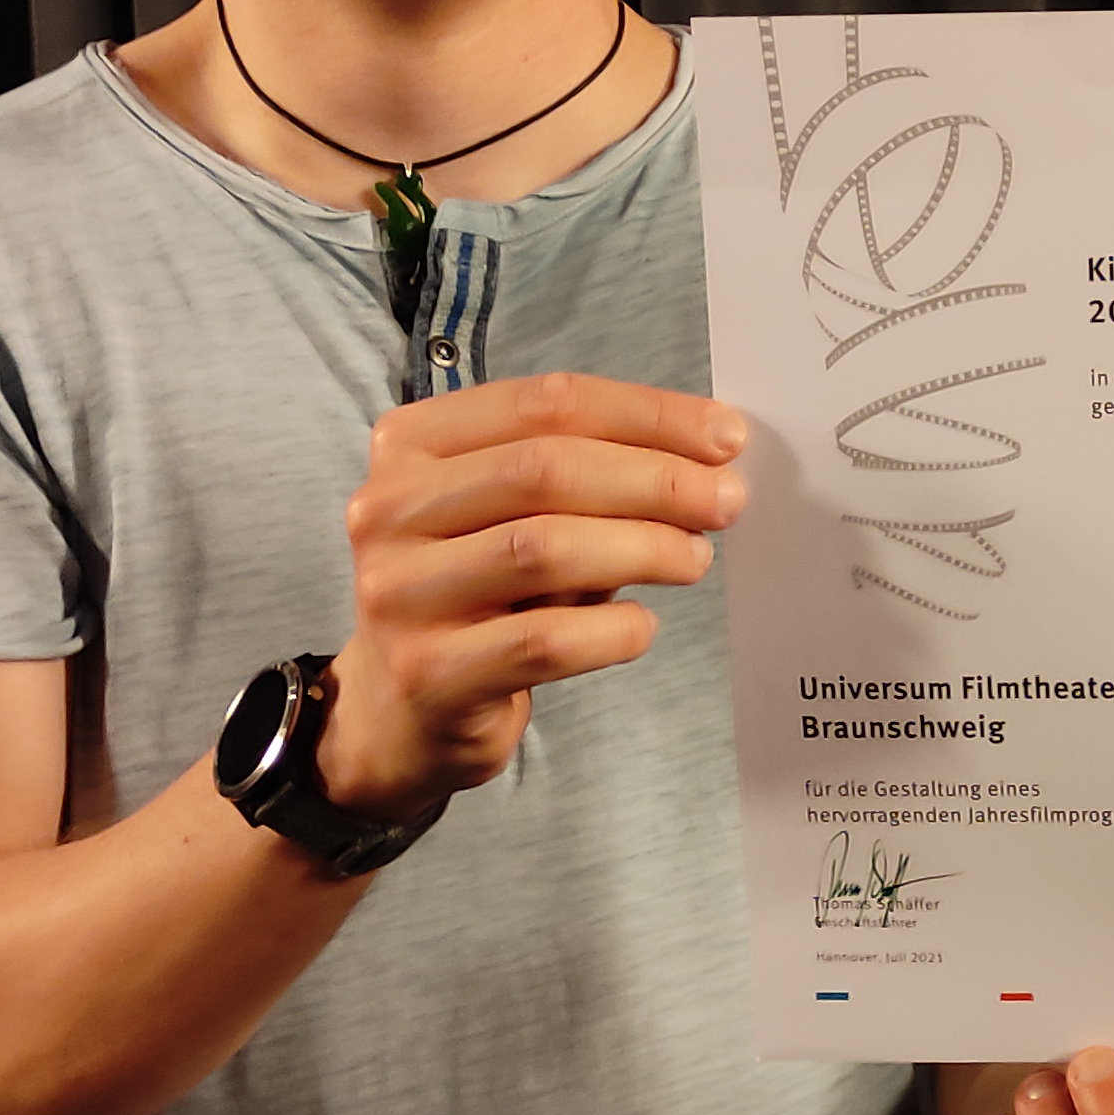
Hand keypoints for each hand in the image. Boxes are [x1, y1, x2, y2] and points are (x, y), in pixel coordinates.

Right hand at [319, 372, 745, 814]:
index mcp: (410, 446)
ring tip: (695, 558)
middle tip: (726, 500)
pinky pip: (544, 641)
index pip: (543, 403)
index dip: (646, 414)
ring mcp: (400, 594)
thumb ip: (589, 474)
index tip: (726, 436)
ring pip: (543, 548)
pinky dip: (612, 630)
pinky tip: (643, 626)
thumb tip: (711, 456)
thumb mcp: (515, 516)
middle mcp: (387, 510)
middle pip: (544, 469)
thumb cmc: (477, 595)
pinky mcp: (429, 673)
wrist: (395, 711)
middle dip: (655, 478)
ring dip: (643, 547)